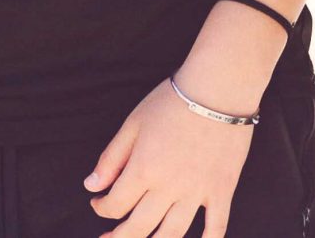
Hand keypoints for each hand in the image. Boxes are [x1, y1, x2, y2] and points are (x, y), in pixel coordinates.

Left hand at [85, 81, 255, 237]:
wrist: (217, 90)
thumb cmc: (171, 102)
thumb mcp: (132, 125)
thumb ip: (111, 159)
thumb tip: (92, 186)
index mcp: (143, 169)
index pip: (116, 205)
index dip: (101, 208)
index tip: (98, 203)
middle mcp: (169, 187)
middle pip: (140, 227)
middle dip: (119, 237)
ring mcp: (198, 192)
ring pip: (173, 234)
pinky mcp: (222, 191)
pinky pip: (216, 227)